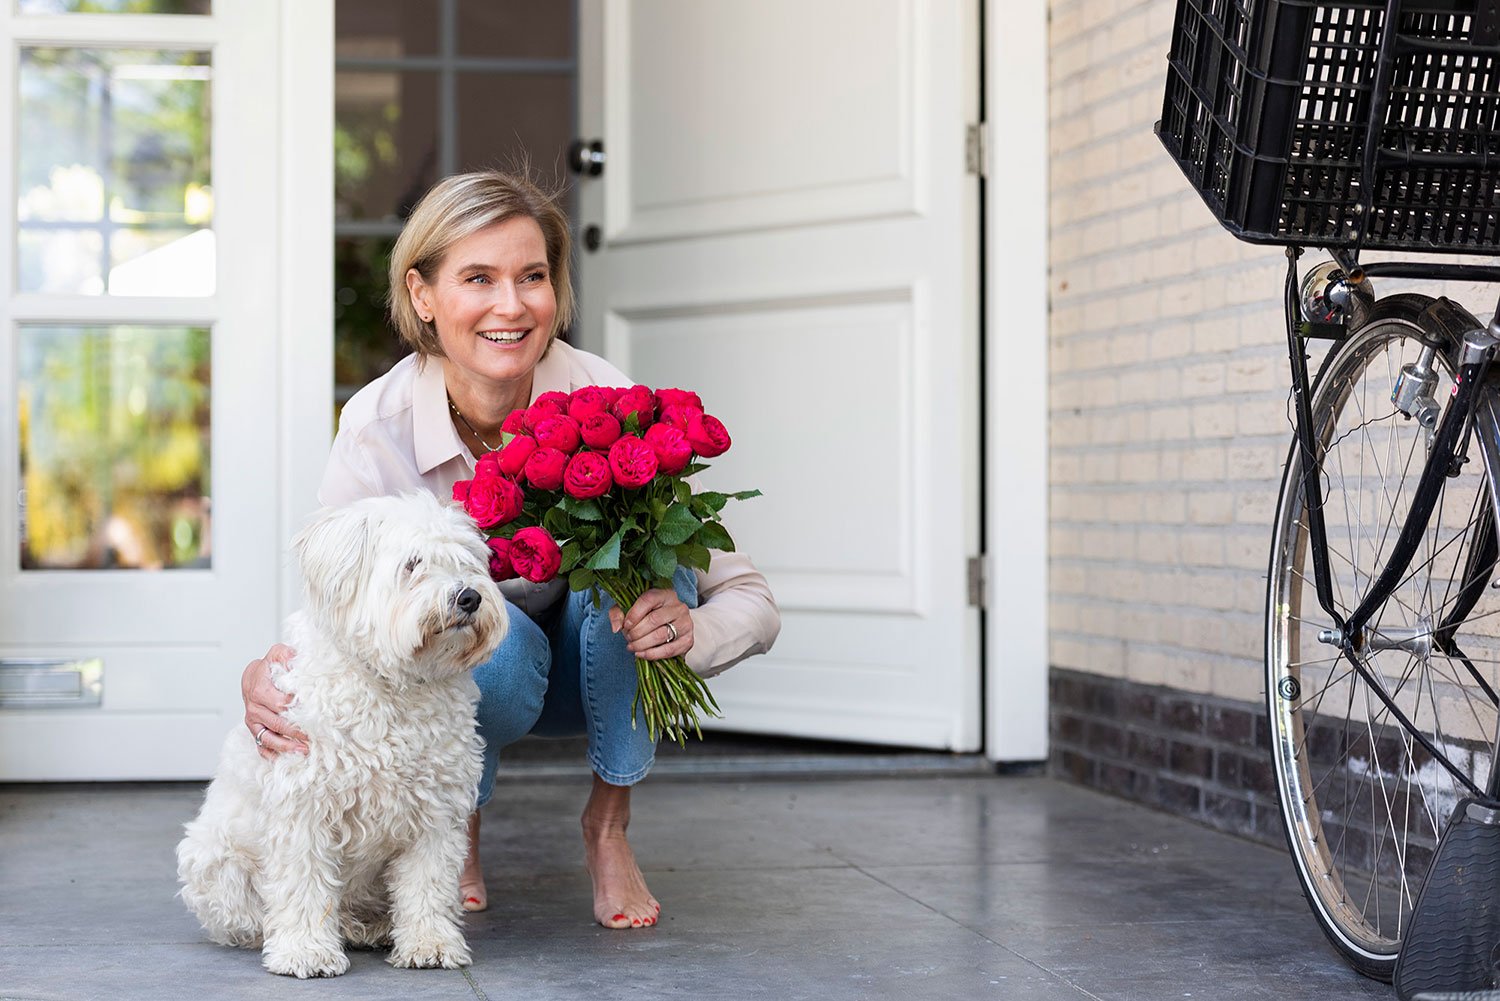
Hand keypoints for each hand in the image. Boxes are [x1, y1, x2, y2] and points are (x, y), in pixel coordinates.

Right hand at [242, 643, 307, 758]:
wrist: (252, 677)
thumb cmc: (268, 667)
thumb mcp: (277, 654)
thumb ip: (286, 655)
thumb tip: (296, 659)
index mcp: (260, 691)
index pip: (281, 704)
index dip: (298, 710)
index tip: (314, 715)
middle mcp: (254, 708)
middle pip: (278, 723)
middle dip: (296, 732)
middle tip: (314, 737)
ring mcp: (253, 721)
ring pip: (268, 738)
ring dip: (286, 747)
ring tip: (304, 751)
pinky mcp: (255, 730)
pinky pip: (261, 746)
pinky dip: (272, 755)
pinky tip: (285, 761)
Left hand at [609, 589, 692, 661]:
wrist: (670, 626)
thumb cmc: (647, 615)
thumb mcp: (630, 608)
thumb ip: (618, 613)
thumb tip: (616, 628)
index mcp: (665, 594)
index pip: (649, 600)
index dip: (634, 614)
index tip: (625, 625)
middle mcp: (679, 607)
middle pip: (654, 620)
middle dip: (636, 632)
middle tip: (627, 637)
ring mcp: (686, 624)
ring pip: (661, 635)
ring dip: (642, 644)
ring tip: (631, 646)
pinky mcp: (688, 640)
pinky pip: (669, 650)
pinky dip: (652, 654)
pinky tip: (641, 654)